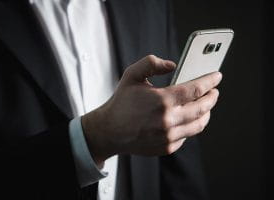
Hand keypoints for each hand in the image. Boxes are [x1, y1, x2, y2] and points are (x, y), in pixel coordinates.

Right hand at [82, 55, 221, 165]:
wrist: (110, 130)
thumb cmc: (121, 102)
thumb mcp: (132, 75)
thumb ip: (151, 63)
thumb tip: (172, 65)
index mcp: (162, 100)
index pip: (196, 89)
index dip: (210, 81)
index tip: (216, 77)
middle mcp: (168, 120)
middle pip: (203, 108)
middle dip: (212, 97)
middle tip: (214, 91)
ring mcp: (168, 136)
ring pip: (199, 124)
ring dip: (206, 113)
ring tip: (205, 105)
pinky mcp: (167, 147)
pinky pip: (187, 135)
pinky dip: (191, 126)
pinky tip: (186, 119)